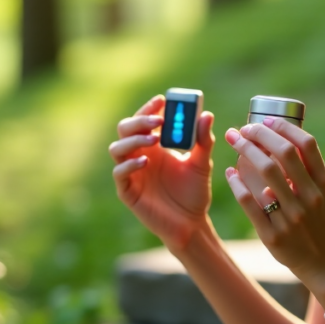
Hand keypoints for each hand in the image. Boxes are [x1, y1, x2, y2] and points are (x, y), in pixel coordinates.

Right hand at [109, 94, 215, 252]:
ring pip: (117, 148)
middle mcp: (139, 155)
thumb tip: (207, 115)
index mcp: (154, 145)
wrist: (192, 223)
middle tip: (159, 120)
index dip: (149, 108)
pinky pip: (119, 174)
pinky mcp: (128, 191)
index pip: (144, 120)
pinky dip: (129, 164)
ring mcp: (132, 173)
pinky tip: (145, 161)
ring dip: (132, 140)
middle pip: (125, 129)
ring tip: (152, 139)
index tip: (162, 100)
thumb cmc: (195, 191)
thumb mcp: (202, 163)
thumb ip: (203, 140)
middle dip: (139, 121)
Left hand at [223, 117, 324, 285]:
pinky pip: (250, 202)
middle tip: (243, 129)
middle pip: (283, 154)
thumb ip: (306, 167)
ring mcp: (291, 217)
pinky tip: (230, 172)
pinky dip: (237, 183)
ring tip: (235, 142)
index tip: (267, 120)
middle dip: (259, 134)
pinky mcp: (273, 235)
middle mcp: (309, 197)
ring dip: (245, 152)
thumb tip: (279, 135)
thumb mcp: (322, 191)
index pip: (306, 144)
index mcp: (322, 183)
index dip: (284, 126)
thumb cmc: (319, 219)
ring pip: (265, 174)